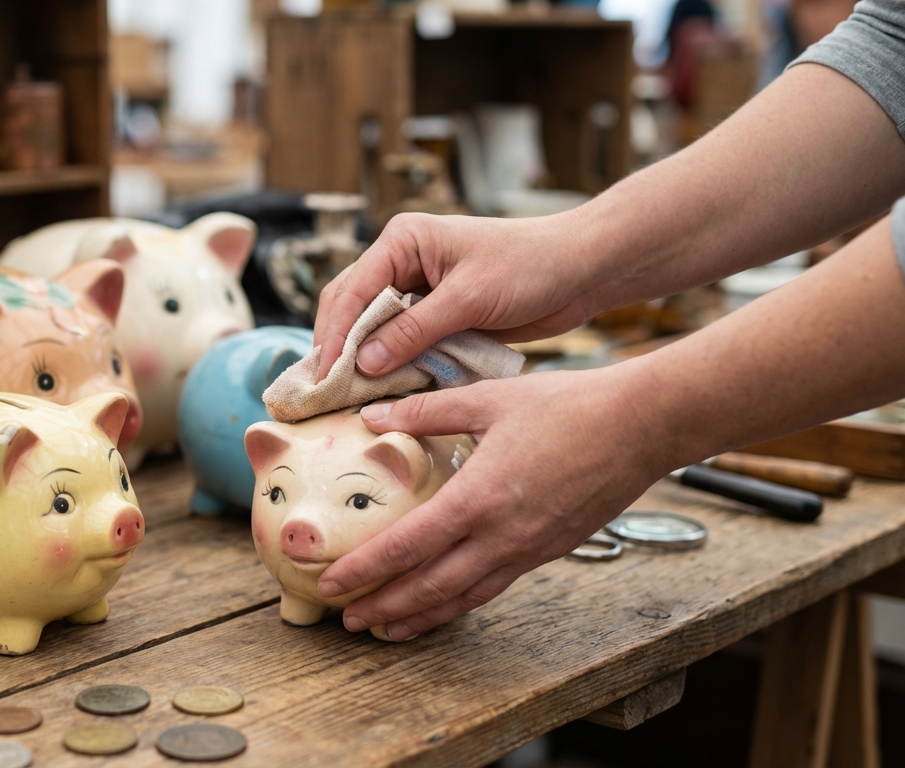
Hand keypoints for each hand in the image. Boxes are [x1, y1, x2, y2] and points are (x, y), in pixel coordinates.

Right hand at [314, 212, 602, 381]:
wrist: (581, 272)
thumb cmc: (530, 267)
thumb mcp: (469, 298)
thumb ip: (415, 331)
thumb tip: (362, 363)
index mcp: (403, 241)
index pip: (352, 291)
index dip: (335, 335)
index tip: (324, 376)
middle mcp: (402, 262)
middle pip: (351, 308)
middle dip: (339, 348)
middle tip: (324, 392)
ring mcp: (418, 290)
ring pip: (373, 330)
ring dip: (362, 361)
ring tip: (345, 398)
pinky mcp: (437, 316)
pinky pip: (402, 344)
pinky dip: (392, 366)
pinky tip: (381, 391)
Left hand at [316, 364, 678, 639]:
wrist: (641, 426)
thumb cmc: (567, 405)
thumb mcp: (489, 398)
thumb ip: (426, 412)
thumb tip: (371, 416)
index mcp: (480, 497)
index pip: (409, 545)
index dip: (366, 569)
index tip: (332, 583)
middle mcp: (502, 535)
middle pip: (431, 586)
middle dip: (386, 607)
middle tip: (348, 621)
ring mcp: (528, 548)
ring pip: (464, 596)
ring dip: (422, 616)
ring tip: (388, 629)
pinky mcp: (550, 550)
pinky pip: (495, 585)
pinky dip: (461, 601)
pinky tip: (445, 603)